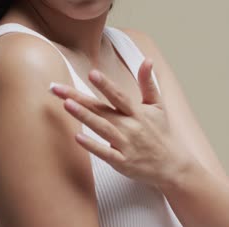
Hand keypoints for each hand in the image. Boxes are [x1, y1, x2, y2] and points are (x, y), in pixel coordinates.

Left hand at [49, 58, 193, 186]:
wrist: (172, 164)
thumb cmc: (162, 133)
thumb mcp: (158, 106)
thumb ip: (148, 83)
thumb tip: (147, 60)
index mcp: (137, 113)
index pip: (119, 96)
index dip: (106, 85)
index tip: (92, 73)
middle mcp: (130, 127)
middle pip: (101, 110)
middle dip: (78, 98)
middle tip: (56, 88)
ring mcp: (126, 145)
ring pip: (102, 129)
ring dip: (84, 117)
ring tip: (67, 104)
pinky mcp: (123, 162)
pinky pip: (105, 154)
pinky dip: (92, 146)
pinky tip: (78, 137)